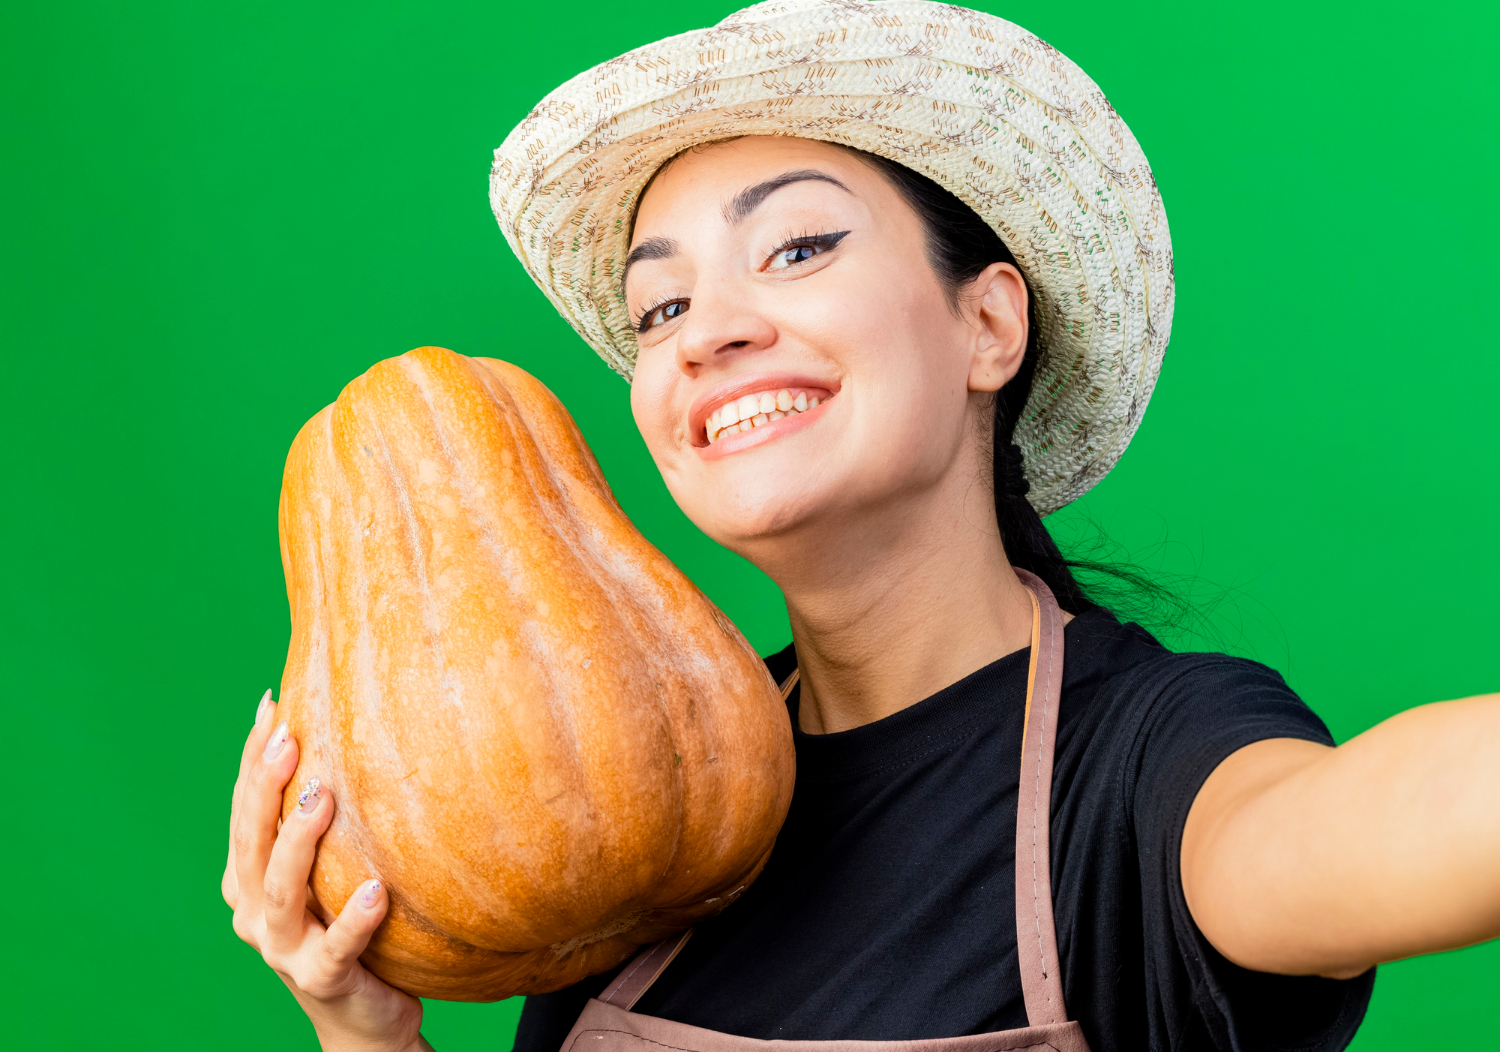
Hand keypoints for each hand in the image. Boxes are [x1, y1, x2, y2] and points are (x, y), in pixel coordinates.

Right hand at [224, 690, 432, 1051]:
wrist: (363, 1018)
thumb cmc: (344, 927)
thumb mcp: (326, 871)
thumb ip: (323, 819)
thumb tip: (342, 730)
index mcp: (247, 881)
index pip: (244, 811)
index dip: (252, 761)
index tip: (270, 708)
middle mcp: (254, 912)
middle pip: (251, 843)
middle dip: (264, 789)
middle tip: (288, 740)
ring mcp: (284, 950)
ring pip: (280, 892)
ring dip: (299, 842)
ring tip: (324, 798)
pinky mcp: (323, 980)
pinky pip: (336, 949)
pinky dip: (353, 921)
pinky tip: (377, 892)